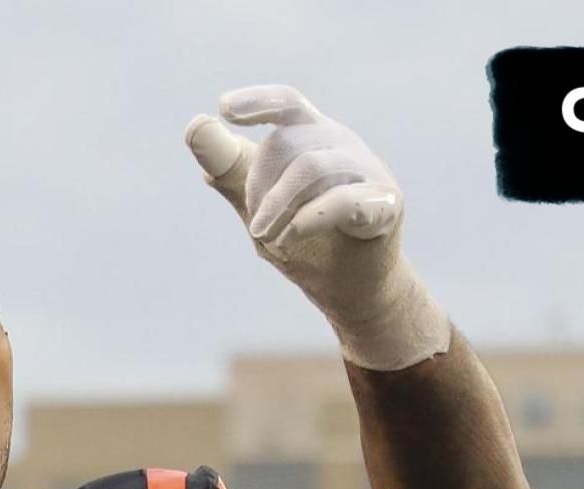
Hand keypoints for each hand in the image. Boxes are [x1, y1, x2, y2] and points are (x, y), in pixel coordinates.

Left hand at [186, 85, 449, 370]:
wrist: (349, 290)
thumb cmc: (306, 242)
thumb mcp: (259, 208)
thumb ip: (231, 172)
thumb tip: (196, 127)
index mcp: (312, 137)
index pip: (286, 104)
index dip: (257, 102)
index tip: (223, 108)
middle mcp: (343, 145)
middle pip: (288, 142)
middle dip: (258, 185)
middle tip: (256, 226)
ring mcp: (370, 170)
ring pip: (311, 167)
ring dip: (278, 206)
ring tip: (268, 239)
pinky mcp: (387, 204)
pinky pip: (342, 200)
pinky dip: (308, 219)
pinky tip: (290, 237)